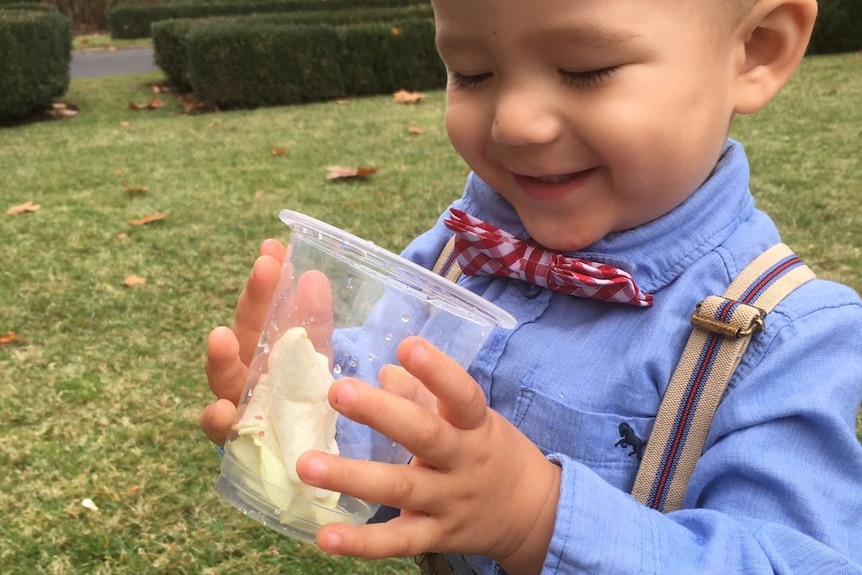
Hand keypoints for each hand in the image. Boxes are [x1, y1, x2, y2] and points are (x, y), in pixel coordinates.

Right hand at [200, 239, 334, 444]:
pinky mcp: (234, 439)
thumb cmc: (297, 399)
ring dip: (220, 356)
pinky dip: (218, 419)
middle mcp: (246, 368)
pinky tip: (221, 411)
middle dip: (255, 298)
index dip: (268, 279)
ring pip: (223, 376)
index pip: (266, 306)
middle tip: (266, 266)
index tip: (275, 247)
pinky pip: (223, 430)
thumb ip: (312, 322)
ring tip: (219, 337)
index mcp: (265, 344)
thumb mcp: (313, 358)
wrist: (299, 456)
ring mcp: (237, 401)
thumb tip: (314, 275)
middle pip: (247, 330)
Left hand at [296, 336, 561, 574]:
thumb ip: (427, 395)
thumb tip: (385, 371)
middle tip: (338, 391)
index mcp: (475, 425)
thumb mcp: (472, 419)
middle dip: (381, 413)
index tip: (407, 346)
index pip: (462, 395)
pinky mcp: (436, 536)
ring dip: (352, 476)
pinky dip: (361, 543)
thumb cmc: (490, 451)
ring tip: (306, 464)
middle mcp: (463, 461)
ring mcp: (449, 501)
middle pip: (425, 435)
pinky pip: (397, 541)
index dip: (438, 371)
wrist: (533, 512)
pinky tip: (325, 536)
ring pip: (401, 488)